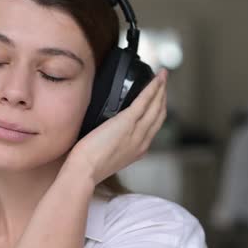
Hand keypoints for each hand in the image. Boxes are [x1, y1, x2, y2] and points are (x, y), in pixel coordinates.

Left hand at [65, 69, 167, 185]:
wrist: (85, 171)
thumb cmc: (87, 165)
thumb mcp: (106, 155)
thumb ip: (112, 144)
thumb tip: (106, 132)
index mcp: (137, 150)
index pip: (152, 127)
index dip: (157, 111)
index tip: (157, 98)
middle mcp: (142, 141)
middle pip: (158, 115)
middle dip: (162, 97)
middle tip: (163, 82)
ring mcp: (137, 132)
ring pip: (155, 107)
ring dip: (160, 89)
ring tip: (162, 76)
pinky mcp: (127, 122)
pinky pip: (144, 101)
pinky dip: (152, 88)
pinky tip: (156, 79)